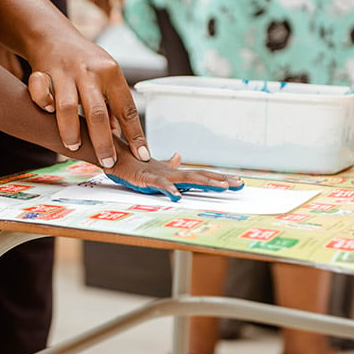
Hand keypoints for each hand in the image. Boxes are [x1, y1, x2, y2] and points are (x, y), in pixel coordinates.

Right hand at [25, 36, 148, 167]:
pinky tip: (49, 112)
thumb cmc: (85, 61)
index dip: (135, 135)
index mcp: (111, 74)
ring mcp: (66, 72)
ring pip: (68, 107)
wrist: (53, 35)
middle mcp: (90, 73)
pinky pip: (41, 92)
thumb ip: (112, 105)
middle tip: (107, 163)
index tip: (142, 156)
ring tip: (74, 148)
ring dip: (71, 131)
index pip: (127, 109)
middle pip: (98, 113)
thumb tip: (120, 136)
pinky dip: (44, 103)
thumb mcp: (106, 77)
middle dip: (103, 143)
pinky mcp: (43, 72)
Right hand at [103, 152, 244, 200]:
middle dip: (220, 180)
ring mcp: (161, 175)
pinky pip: (160, 185)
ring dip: (205, 182)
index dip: (219, 177)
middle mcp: (172, 173)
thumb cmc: (134, 164)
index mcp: (175, 172)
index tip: (237, 181)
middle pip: (201, 176)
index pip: (202, 174)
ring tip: (221, 187)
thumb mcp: (154, 167)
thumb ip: (168, 164)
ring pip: (187, 179)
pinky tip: (177, 196)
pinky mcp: (146, 179)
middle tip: (239, 184)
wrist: (114, 157)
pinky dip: (169, 190)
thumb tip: (178, 156)